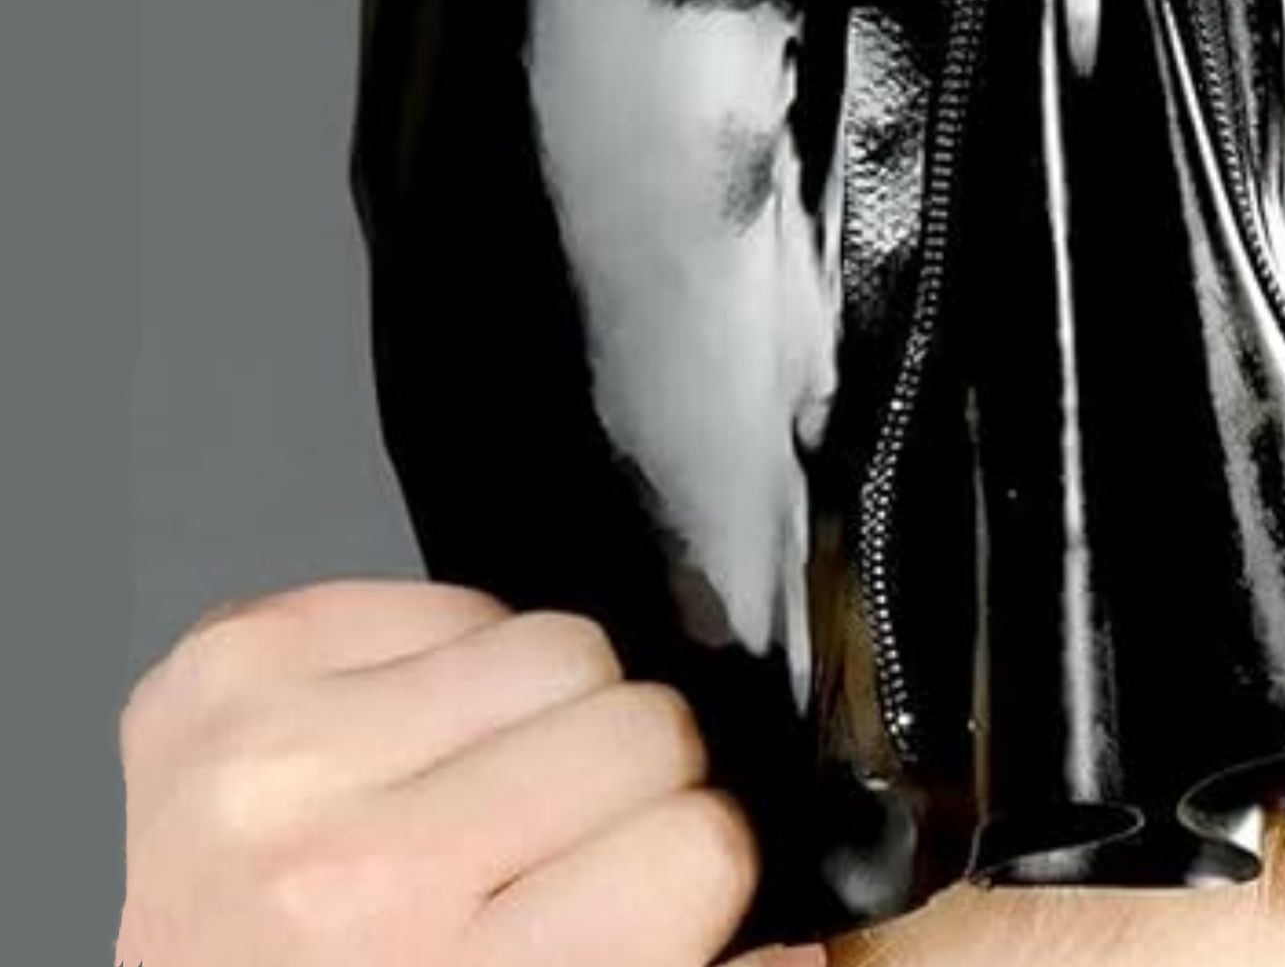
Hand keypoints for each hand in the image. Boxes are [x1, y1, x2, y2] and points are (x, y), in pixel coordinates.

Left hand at [113, 577, 817, 966]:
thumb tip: (811, 947)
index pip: (703, 842)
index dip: (697, 859)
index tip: (651, 886)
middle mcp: (351, 878)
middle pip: (644, 719)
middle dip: (630, 774)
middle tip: (555, 842)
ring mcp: (277, 756)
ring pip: (559, 639)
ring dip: (542, 708)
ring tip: (471, 793)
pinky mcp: (229, 663)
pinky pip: (452, 596)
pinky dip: (448, 663)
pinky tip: (398, 749)